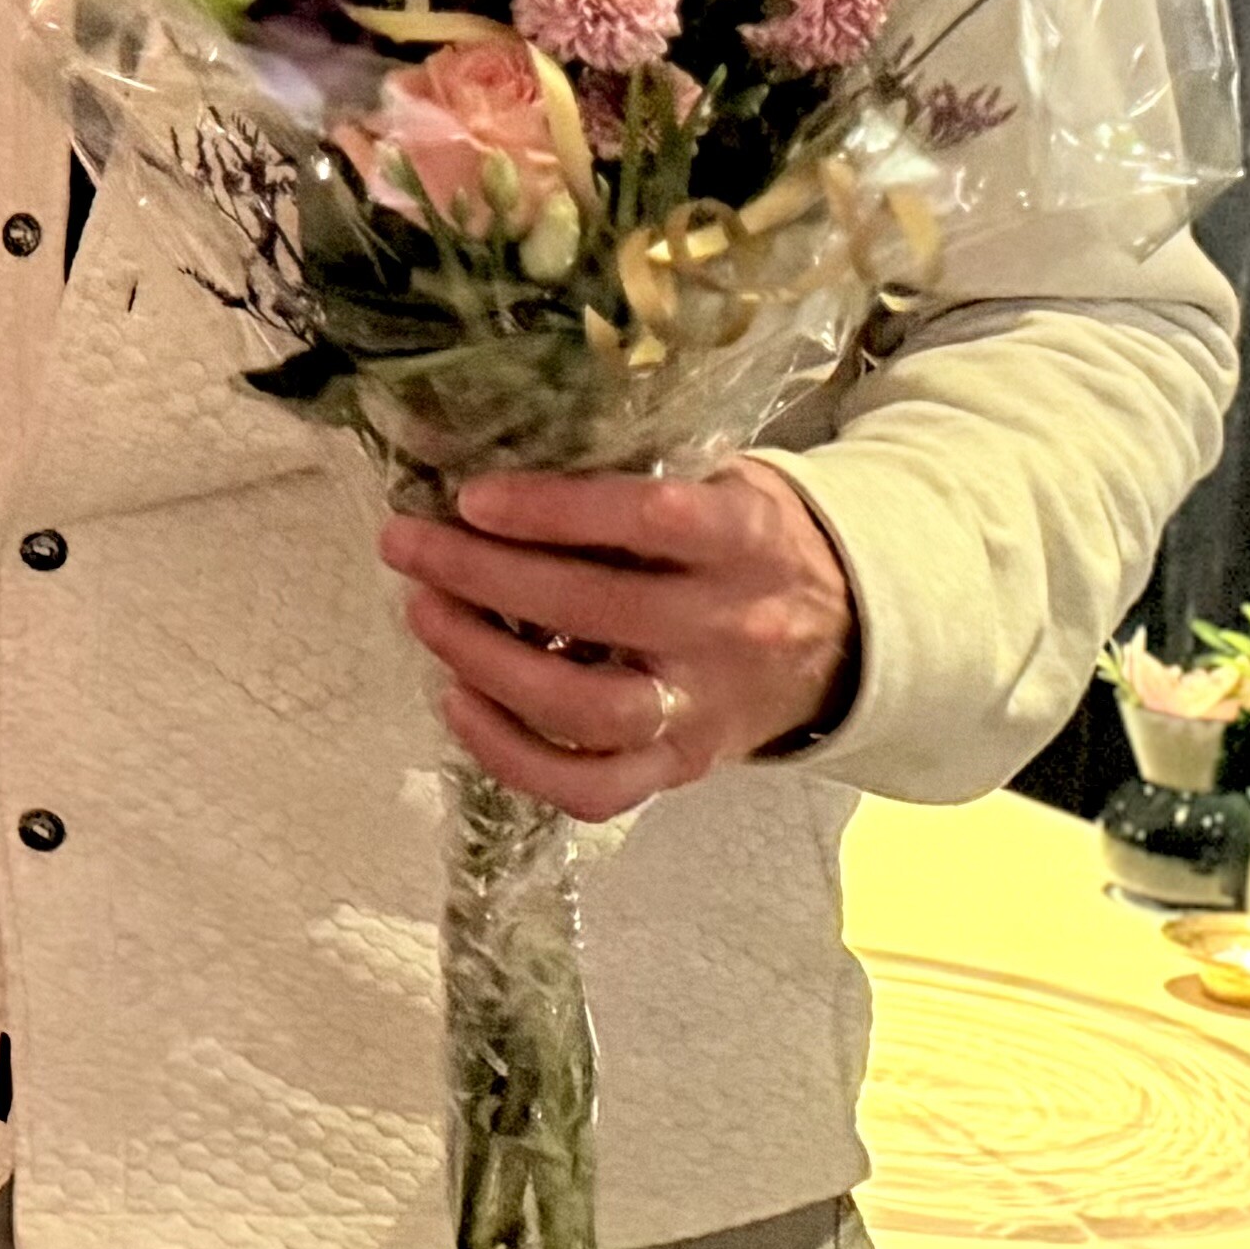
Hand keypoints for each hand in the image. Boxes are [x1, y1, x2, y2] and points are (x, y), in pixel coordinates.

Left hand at [371, 465, 858, 824]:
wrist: (843, 642)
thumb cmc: (746, 546)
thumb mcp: (724, 485)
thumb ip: (642, 475)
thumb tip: (504, 461)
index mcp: (748, 542)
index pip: (653, 519)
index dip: (555, 510)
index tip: (472, 497)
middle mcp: (730, 630)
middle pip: (597, 612)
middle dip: (483, 575)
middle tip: (406, 545)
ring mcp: (705, 710)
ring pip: (586, 710)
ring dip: (485, 660)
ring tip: (422, 612)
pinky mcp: (681, 768)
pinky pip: (590, 787)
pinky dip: (509, 754)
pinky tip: (455, 700)